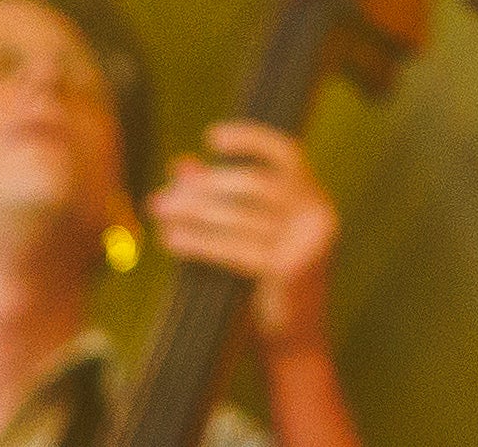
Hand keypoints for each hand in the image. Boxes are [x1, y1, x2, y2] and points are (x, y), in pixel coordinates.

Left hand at [148, 121, 339, 352]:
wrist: (294, 341)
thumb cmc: (268, 284)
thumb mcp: (250, 235)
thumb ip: (221, 199)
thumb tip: (181, 166)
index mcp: (314, 199)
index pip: (287, 153)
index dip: (251, 138)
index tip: (212, 137)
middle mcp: (317, 214)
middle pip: (255, 183)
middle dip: (203, 186)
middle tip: (162, 196)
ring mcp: (306, 242)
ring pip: (239, 215)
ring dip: (192, 212)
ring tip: (159, 213)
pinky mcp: (288, 269)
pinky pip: (232, 248)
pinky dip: (197, 241)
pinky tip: (171, 240)